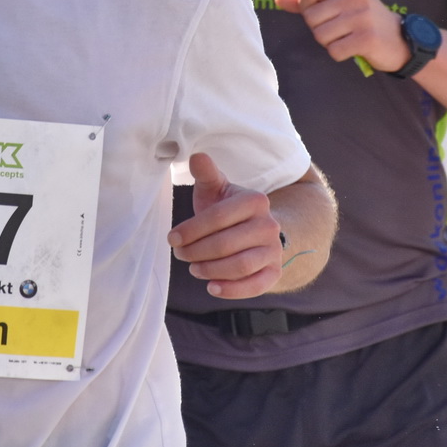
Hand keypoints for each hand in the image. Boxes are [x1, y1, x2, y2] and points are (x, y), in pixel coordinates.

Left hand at [166, 153, 284, 298]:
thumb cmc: (227, 211)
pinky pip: (255, 285)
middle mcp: (269, 225)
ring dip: (210, 270)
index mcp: (255, 200)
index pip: (218, 217)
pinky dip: (232, 290)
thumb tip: (196, 156)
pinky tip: (212, 287)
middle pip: (226, 244)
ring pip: (239, 266)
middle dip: (196, 252)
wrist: (255, 232)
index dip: (191, 230)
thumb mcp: (216, 190)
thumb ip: (206, 174)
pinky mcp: (274, 272)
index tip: (172, 238)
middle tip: (181, 255)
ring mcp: (274, 250)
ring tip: (194, 268)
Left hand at [275, 0, 411, 71]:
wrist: (400, 40)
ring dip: (330, 42)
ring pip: (320, 35)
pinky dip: (340, 54)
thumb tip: (278, 0)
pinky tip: (354, 48)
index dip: (308, 7)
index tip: (325, 13)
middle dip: (319, 28)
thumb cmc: (364, 19)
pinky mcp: (367, 38)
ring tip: (347, 37)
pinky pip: (334, 51)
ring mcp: (363, 16)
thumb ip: (309, 0)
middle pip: (311, 16)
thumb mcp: (340, 1)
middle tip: (340, 29)